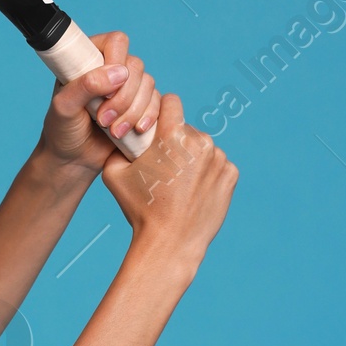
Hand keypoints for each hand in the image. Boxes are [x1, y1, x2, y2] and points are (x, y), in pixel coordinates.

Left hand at [37, 30, 159, 174]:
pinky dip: (149, 116)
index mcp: (90, 58)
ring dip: (134, 111)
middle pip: (135, 66)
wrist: (72, 160)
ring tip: (114, 131)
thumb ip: (86, 86)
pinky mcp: (140, 105)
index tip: (104, 93)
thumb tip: (118, 74)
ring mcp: (127, 86)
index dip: (116, 63)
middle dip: (123, 97)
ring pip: (148, 84)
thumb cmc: (62, 131)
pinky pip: (157, 101)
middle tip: (103, 120)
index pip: (116, 42)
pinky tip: (135, 130)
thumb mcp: (65, 107)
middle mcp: (111, 67)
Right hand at [101, 92, 236, 273]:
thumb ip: (118, 146)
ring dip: (193, 158)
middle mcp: (201, 141)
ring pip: (203, 148)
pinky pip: (218, 165)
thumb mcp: (114, 174)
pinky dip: (207, 174)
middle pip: (187, 129)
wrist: (169, 244)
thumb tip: (122, 133)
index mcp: (173, 135)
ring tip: (178, 185)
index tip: (157, 127)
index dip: (161, 112)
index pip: (171, 102)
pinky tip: (193, 192)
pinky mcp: (231, 174)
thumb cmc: (140, 210)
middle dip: (176, 142)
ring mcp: (220, 158)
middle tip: (164, 168)